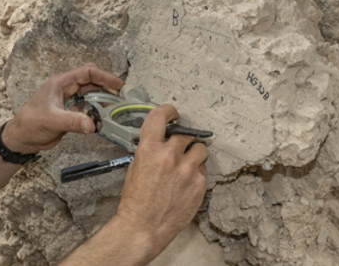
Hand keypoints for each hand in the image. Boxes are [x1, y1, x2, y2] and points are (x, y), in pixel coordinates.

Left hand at [2, 63, 124, 153]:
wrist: (21, 138)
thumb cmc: (29, 123)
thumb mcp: (52, 121)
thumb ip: (73, 121)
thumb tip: (92, 124)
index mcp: (60, 83)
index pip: (87, 73)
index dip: (104, 77)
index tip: (118, 84)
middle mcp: (66, 89)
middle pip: (92, 82)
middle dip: (106, 87)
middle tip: (119, 96)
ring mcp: (69, 100)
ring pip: (91, 95)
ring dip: (102, 100)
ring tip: (113, 108)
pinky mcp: (70, 112)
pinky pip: (88, 108)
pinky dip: (96, 112)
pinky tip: (101, 119)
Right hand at [114, 104, 207, 259]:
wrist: (143, 227)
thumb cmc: (135, 201)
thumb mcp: (135, 167)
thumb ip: (150, 150)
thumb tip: (161, 142)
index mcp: (149, 149)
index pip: (161, 116)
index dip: (169, 111)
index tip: (173, 113)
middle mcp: (169, 156)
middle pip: (186, 134)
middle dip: (182, 140)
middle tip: (179, 148)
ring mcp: (187, 170)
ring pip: (200, 149)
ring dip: (194, 154)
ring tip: (186, 165)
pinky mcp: (199, 184)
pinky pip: (203, 169)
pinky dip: (197, 172)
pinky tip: (187, 182)